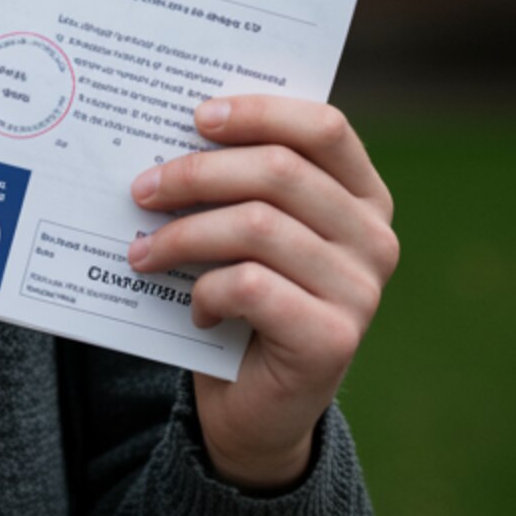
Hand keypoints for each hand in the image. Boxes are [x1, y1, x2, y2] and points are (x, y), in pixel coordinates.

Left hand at [128, 95, 397, 491]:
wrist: (256, 403)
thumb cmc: (244, 296)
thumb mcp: (244, 228)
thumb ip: (234, 181)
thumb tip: (163, 129)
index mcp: (362, 195)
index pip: (324, 127)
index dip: (259, 112)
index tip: (197, 117)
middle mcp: (374, 238)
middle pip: (278, 171)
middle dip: (195, 174)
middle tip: (141, 190)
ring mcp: (361, 290)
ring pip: (257, 226)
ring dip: (183, 235)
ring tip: (143, 251)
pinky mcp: (333, 339)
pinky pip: (250, 286)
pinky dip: (206, 290)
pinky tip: (196, 307)